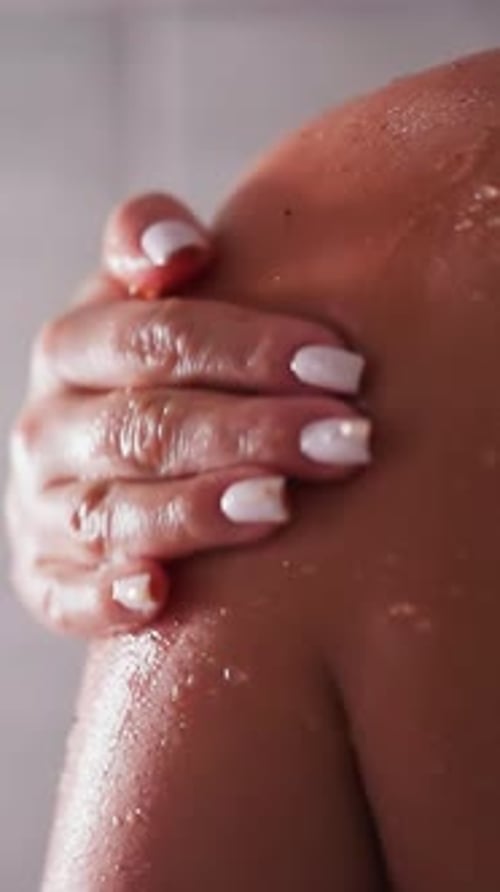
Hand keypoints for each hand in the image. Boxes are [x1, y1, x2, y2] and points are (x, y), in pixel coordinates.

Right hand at [4, 193, 371, 636]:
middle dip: (248, 432)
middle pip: (145, 426)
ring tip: (276, 506)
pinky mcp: (46, 575)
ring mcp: (43, 506)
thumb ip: (151, 245)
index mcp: (74, 347)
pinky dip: (104, 598)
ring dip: (194, 511)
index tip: (339, 366)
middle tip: (344, 440)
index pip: (154, 337)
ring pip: (112, 511)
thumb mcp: (145, 297)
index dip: (246, 349)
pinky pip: (64, 595)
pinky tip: (156, 595)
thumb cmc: (156, 372)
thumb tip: (179, 245)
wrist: (99, 453)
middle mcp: (49, 427)